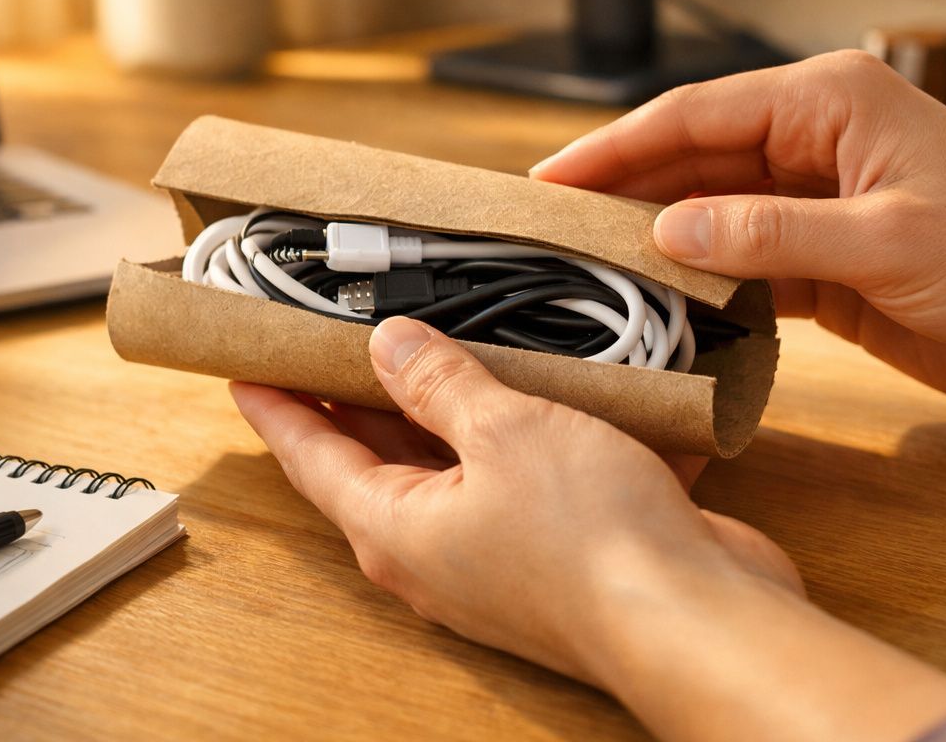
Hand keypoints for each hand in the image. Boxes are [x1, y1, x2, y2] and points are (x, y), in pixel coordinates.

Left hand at [231, 317, 801, 683]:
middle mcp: (440, 547)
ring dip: (462, 402)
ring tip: (450, 331)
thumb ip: (440, 383)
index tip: (247, 365)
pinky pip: (539, 474)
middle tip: (343, 326)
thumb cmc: (590, 539)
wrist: (698, 619)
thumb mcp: (502, 432)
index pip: (312, 455)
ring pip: (466, 460)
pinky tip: (564, 375)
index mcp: (397, 526)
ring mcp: (504, 551)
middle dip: (364, 390)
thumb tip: (387, 346)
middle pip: (382, 455)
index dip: (278, 405)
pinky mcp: (567, 546)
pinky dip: (544, 427)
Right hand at [532, 51, 945, 413]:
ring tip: (580, 274)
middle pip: (693, 161)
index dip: (613, 149)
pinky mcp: (833, 262)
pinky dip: (705, 287)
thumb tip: (665, 230)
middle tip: (542, 232)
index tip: (544, 184)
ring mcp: (823, 202)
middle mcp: (817, 141)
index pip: (695, 116)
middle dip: (621, 194)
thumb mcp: (886, 243)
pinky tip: (658, 307)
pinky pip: (747, 266)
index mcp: (830, 103)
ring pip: (713, 215)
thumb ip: (770, 234)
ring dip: (656, 243)